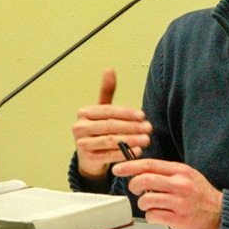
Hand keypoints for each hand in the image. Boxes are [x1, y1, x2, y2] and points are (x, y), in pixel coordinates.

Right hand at [72, 68, 151, 183]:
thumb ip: (106, 92)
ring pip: (111, 140)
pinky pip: (110, 155)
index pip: (108, 111)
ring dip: (131, 140)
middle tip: (148, 128)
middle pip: (110, 126)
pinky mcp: (89, 159)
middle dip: (132, 127)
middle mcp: (80, 127)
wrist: (89, 158)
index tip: (143, 115)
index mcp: (84, 113)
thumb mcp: (101, 111)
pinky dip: (125, 153)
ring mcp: (82, 144)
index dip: (126, 113)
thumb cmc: (97, 131)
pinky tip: (138, 151)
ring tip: (147, 139)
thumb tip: (110, 69)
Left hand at [112, 158, 222, 228]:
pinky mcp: (179, 219)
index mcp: (180, 171)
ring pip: (146, 199)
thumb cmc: (201, 194)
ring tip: (152, 205)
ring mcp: (179, 202)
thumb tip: (140, 172)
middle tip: (135, 189)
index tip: (118, 169)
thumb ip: (166, 173)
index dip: (130, 166)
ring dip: (144, 203)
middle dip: (133, 185)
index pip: (149, 164)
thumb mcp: (186, 175)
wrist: (221, 213)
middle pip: (144, 180)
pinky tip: (160, 215)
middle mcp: (180, 184)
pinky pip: (153, 216)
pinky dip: (152, 216)